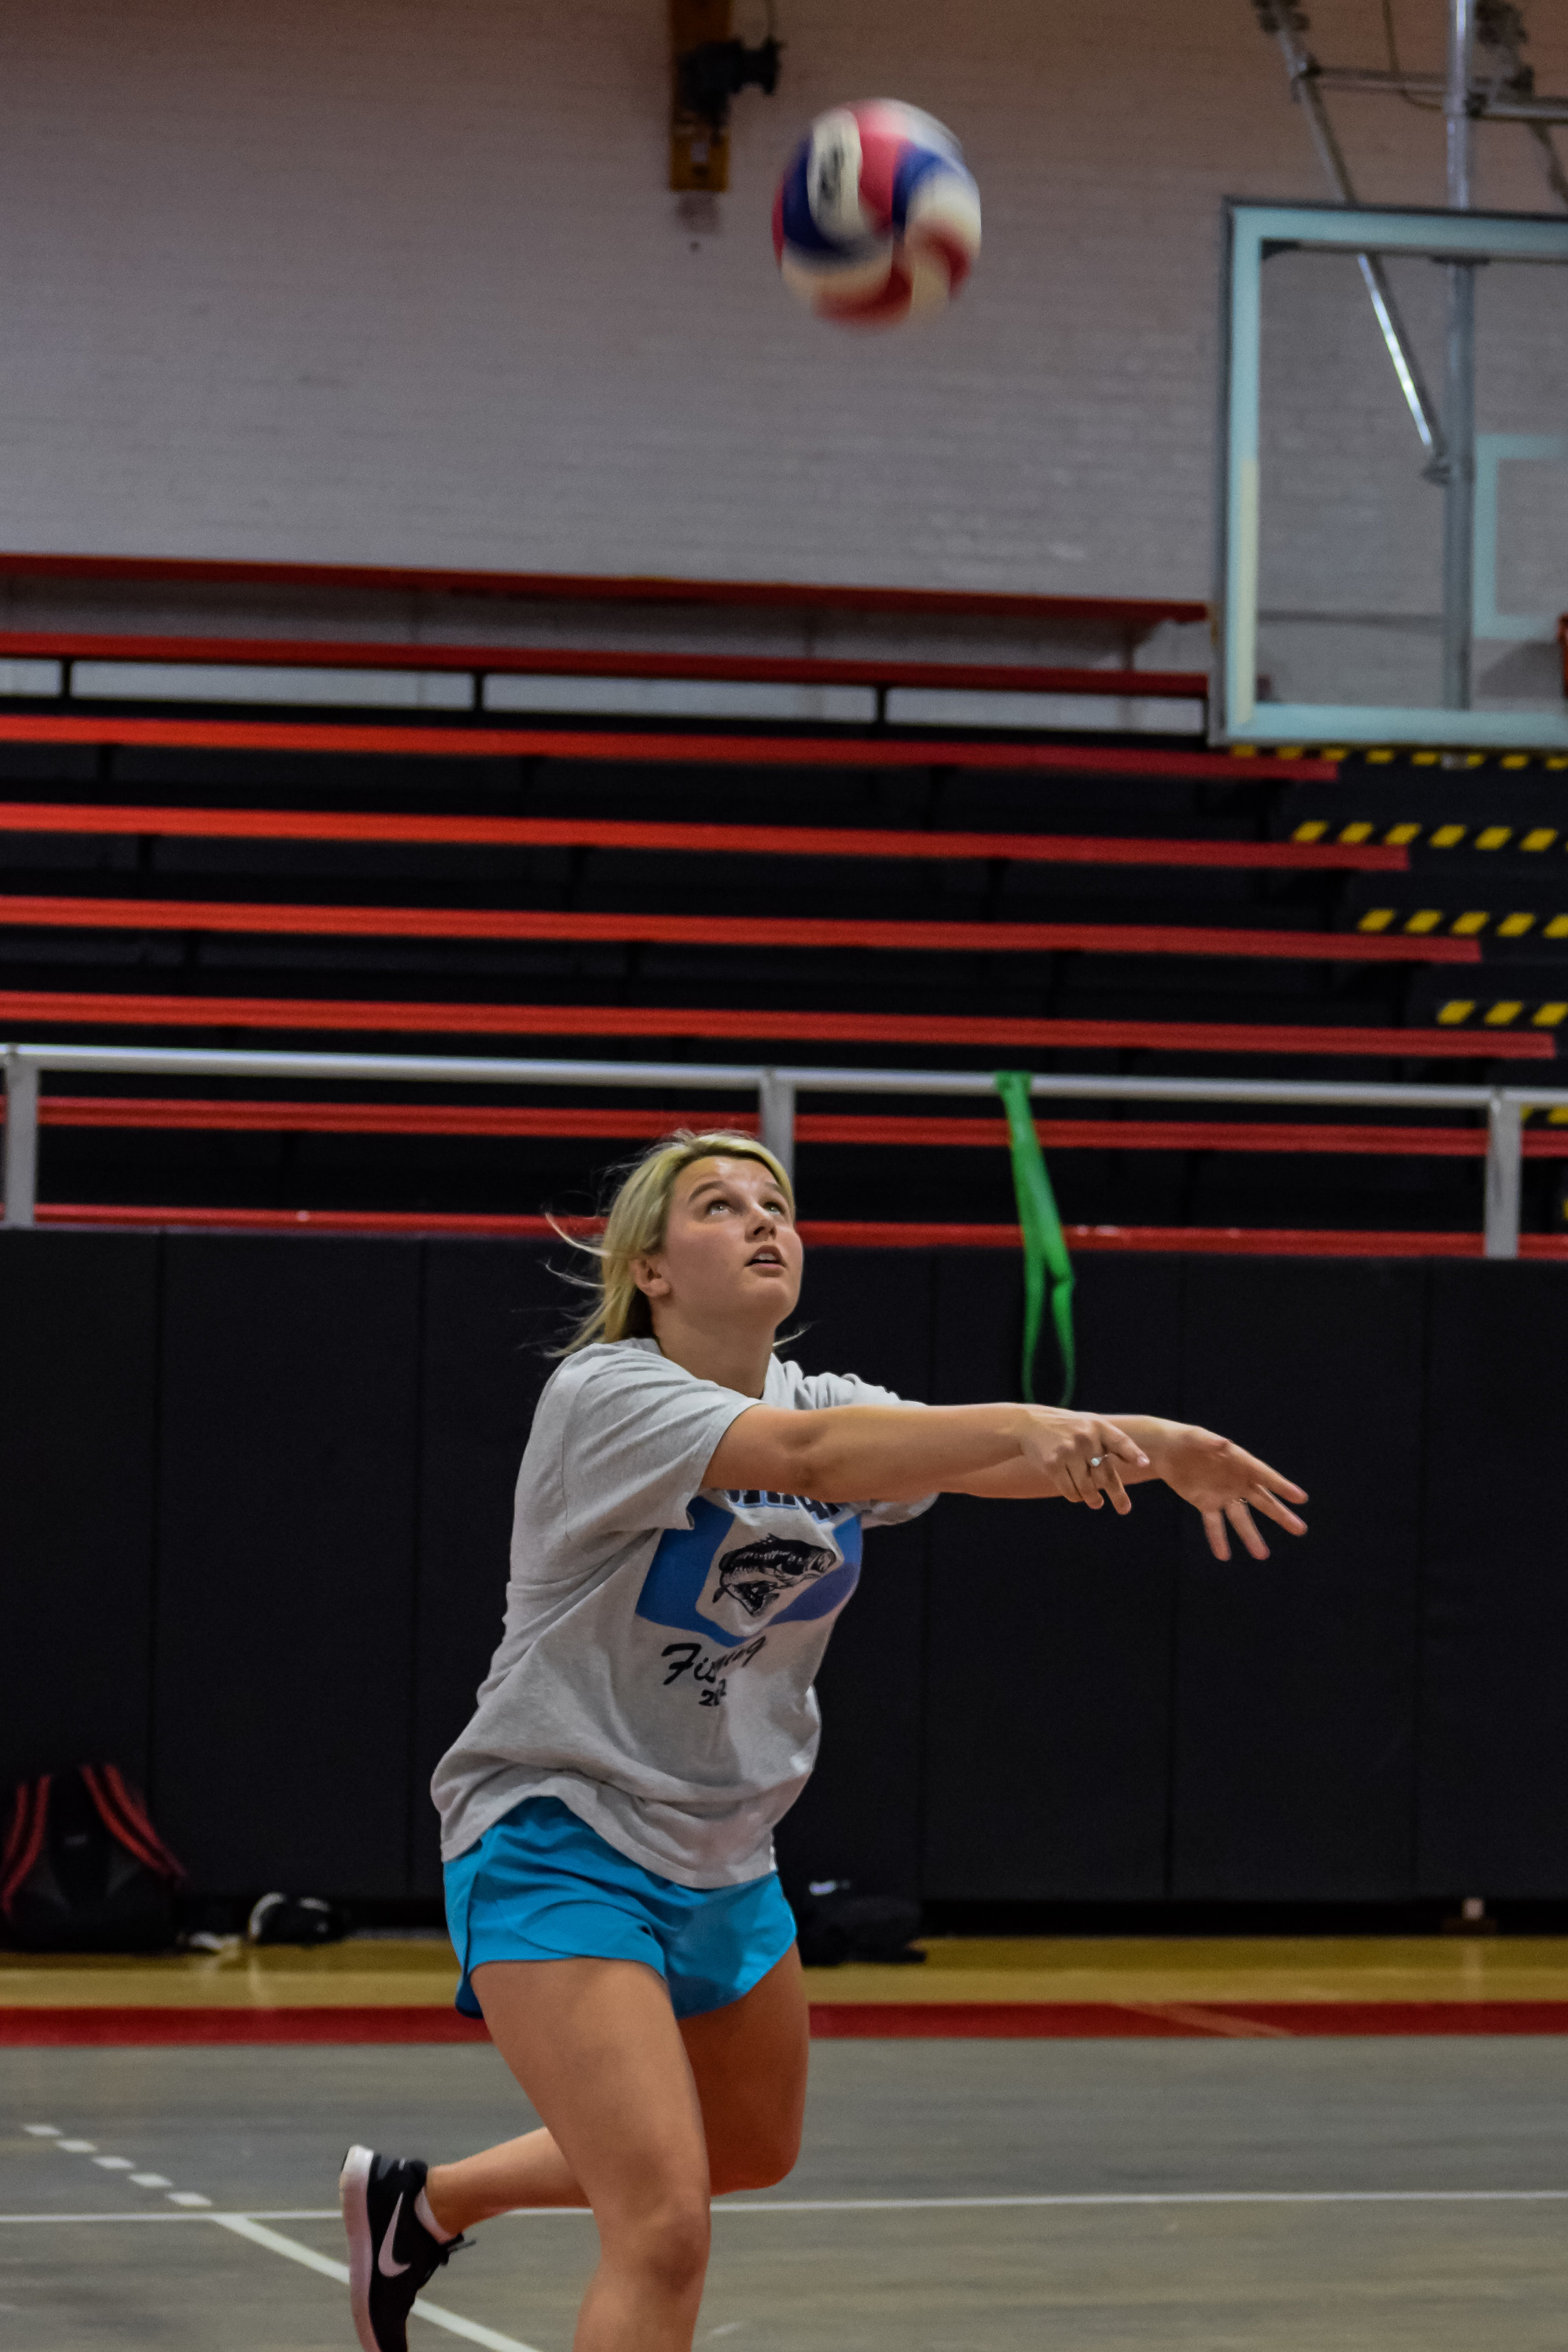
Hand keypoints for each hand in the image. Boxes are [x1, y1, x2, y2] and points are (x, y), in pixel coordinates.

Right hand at [1017, 1409, 1149, 1513]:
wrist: (1029, 1424)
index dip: (1132, 1453)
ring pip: (1087, 1486)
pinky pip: (1069, 1489)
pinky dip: (1075, 1496)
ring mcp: (1068, 1451)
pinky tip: (1077, 1496)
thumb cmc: (1067, 1429)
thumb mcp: (1089, 1426)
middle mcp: (1084, 1438)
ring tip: (1097, 1503)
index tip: (1144, 1464)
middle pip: (1105, 1473)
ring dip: (1093, 1499)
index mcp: (1098, 1426)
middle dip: (1117, 1494)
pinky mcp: (1052, 1463)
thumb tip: (1141, 1464)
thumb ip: (1111, 1442)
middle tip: (1124, 1509)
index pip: (1120, 1441)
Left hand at [1151, 1424, 1307, 1560]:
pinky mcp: (1206, 1504)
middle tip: (1300, 1529)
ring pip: (1240, 1517)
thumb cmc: (1184, 1438)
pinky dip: (1218, 1539)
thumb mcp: (1193, 1437)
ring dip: (1250, 1536)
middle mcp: (1236, 1480)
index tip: (1300, 1498)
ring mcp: (1223, 1494)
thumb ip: (1208, 1441)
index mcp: (1238, 1460)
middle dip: (1280, 1514)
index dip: (1281, 1486)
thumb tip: (1223, 1442)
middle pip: (1262, 1500)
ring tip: (1262, 1555)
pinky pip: (1214, 1524)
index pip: (1263, 1474)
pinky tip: (1223, 1555)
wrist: (1166, 1451)